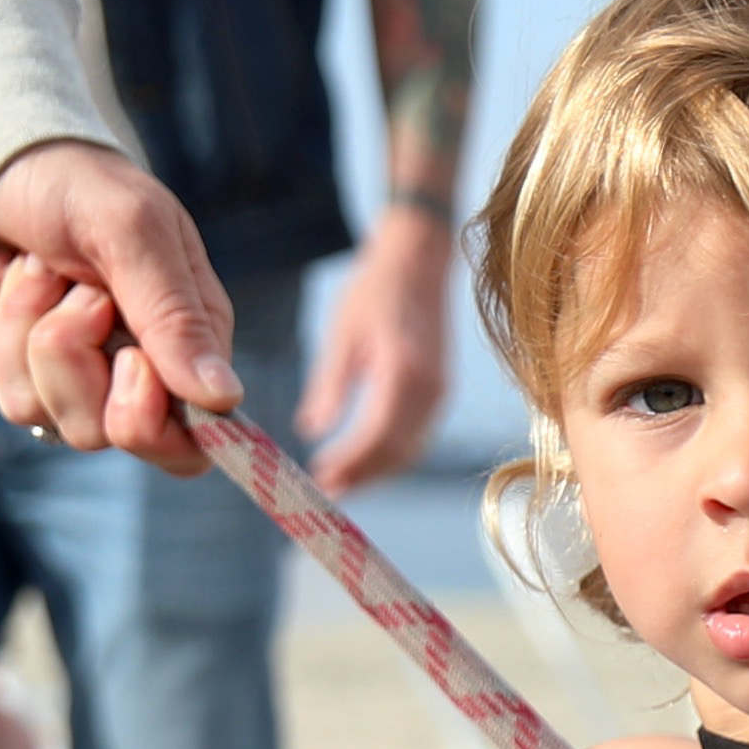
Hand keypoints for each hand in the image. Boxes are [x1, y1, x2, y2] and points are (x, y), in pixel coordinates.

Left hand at [0, 139, 243, 472]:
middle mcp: (123, 378)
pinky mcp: (0, 366)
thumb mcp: (135, 232)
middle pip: (92, 433)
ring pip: (26, 407)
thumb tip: (225, 399)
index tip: (128, 358)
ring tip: (33, 264)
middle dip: (65, 350)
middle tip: (74, 284)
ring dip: (16, 319)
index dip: (145, 420)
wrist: (2, 155)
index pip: (182, 451)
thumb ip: (174, 316)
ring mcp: (57, 378)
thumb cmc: (82, 184)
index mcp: (182, 353)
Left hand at [298, 207, 451, 490]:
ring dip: (377, 470)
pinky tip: (365, 458)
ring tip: (341, 481)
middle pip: (397, 450)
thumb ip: (329, 385)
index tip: (321, 477)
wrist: (420, 259)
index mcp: (403, 370)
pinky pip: (417, 435)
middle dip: (363, 475)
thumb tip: (309, 430)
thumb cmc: (375, 288)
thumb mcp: (343, 333)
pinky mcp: (439, 391)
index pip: (378, 434)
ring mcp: (439, 392)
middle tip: (327, 490)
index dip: (351, 462)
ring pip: (410, 448)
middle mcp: (428, 388)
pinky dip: (391, 453)